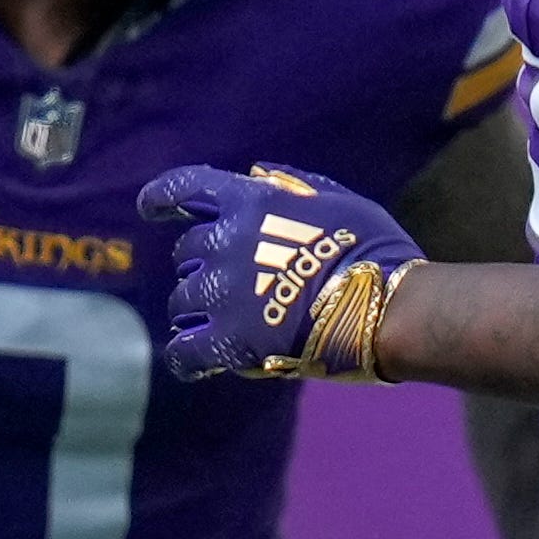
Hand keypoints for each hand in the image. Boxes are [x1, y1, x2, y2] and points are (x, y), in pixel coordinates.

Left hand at [142, 161, 421, 383]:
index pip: (186, 187)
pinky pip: (183, 352)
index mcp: (250, 202)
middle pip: (187, 253)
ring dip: (198, 312)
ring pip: (182, 302)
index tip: (149, 208)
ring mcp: (222, 292)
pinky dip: (186, 359)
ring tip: (228, 326)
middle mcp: (225, 242)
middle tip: (233, 288)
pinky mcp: (228, 340)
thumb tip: (258, 173)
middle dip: (203, 268)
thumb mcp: (338, 200)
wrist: (389, 306)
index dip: (161, 197)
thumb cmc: (376, 250)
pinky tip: (197, 365)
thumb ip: (292, 187)